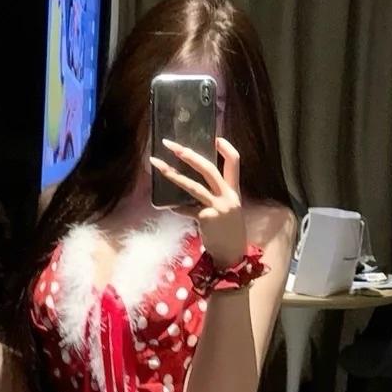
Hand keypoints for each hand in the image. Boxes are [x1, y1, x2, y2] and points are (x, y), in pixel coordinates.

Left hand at [149, 137, 246, 265]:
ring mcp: (217, 207)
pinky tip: (169, 207)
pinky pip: (185, 209)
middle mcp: (227, 196)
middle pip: (208, 168)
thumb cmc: (227, 230)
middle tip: (171, 145)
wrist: (231, 254)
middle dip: (188, 155)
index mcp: (234, 190)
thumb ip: (215, 195)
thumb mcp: (228, 209)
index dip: (225, 148)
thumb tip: (191, 182)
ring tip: (157, 165)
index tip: (214, 137)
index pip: (234, 162)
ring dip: (172, 174)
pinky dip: (176, 208)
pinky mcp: (206, 218)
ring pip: (192, 186)